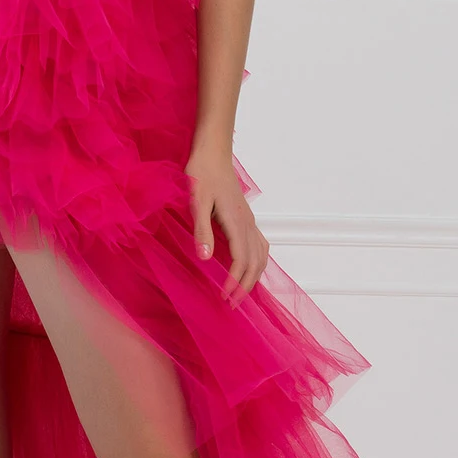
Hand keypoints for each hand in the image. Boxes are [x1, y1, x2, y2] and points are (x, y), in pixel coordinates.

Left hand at [186, 139, 269, 303]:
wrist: (213, 152)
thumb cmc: (201, 173)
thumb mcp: (196, 201)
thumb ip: (202, 230)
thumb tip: (207, 258)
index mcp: (236, 222)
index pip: (241, 261)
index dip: (235, 283)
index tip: (224, 298)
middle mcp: (247, 223)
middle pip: (255, 263)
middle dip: (246, 287)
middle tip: (232, 305)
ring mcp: (249, 220)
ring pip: (261, 255)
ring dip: (254, 277)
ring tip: (240, 293)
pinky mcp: (246, 217)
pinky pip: (260, 245)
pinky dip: (257, 262)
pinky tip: (249, 268)